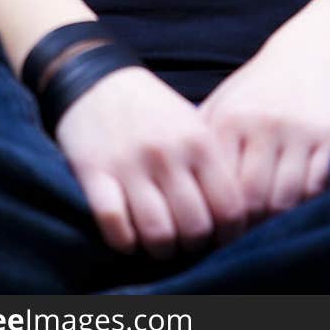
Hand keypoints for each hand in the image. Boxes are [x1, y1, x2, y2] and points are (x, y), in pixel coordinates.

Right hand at [52, 64, 248, 260]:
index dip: (229, 234)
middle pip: (194, 227)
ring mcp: (130, 164)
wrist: (97, 79)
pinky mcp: (94, 173)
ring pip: (157, 233)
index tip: (222, 240)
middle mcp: (168, 154)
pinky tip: (129, 235)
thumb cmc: (152, 109)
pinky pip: (114, 224)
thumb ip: (213, 165)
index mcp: (199, 140)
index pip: (229, 207)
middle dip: (195, 247)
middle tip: (189, 244)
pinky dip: (124, 241)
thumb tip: (235, 216)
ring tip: (162, 245)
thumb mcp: (193, 124)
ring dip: (161, 250)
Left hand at [196, 36, 329, 224]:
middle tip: (246, 239)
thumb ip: (203, 142)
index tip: (217, 235)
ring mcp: (297, 129)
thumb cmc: (260, 86)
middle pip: (252, 199)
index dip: (217, 220)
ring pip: (286, 198)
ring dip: (279, 218)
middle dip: (249, 227)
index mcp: (229, 119)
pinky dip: (308, 201)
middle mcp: (261, 123)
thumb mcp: (225, 103)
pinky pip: (317, 185)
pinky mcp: (328, 133)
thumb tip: (176, 193)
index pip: (217, 187)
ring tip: (271, 222)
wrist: (313, 52)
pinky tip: (299, 199)